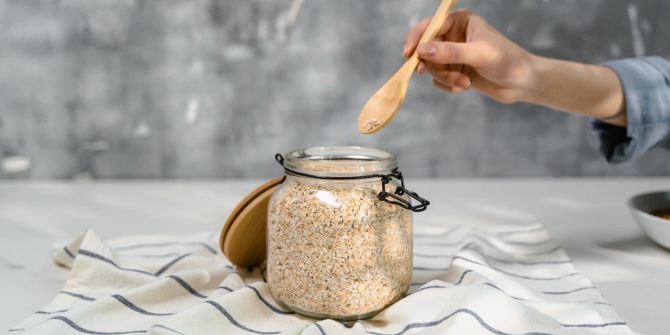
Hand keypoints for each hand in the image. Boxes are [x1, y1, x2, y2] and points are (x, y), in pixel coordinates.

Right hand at [403, 10, 625, 125]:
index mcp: (460, 22)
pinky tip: (464, 87)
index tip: (409, 55)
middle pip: (427, 50)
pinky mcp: (455, 71)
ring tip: (464, 83)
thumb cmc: (506, 61)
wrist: (522, 83)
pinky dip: (448, 86)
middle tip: (444, 76)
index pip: (430, 26)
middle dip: (437, 66)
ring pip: (432, 67)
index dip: (416, 39)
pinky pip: (438, 79)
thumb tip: (421, 50)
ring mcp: (453, 54)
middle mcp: (454, 36)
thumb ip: (450, 52)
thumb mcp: (478, 54)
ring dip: (446, 78)